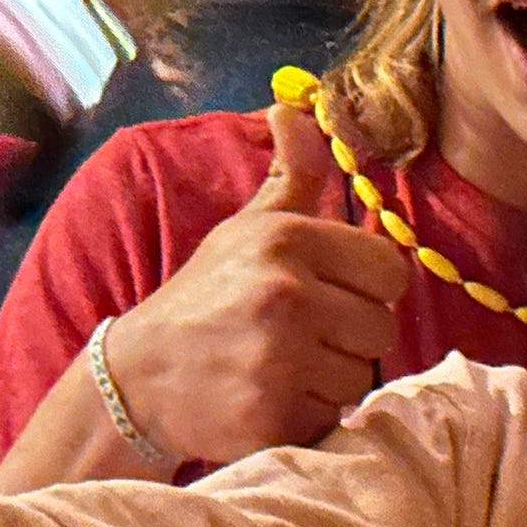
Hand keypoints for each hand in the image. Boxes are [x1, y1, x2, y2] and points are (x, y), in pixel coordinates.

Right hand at [103, 101, 411, 462]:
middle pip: (382, 329)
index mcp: (288, 240)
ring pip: (360, 379)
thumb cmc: (206, 296)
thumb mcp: (247, 228)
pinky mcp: (270, 418)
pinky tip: (269, 399)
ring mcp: (278, 359)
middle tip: (298, 338)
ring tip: (281, 368)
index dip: (365, 288)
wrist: (136, 377)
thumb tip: (299, 107)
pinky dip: (307, 417)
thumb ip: (292, 175)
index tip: (330, 296)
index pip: (389, 270)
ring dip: (329, 381)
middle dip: (348, 339)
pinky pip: (330, 419)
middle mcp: (287, 294)